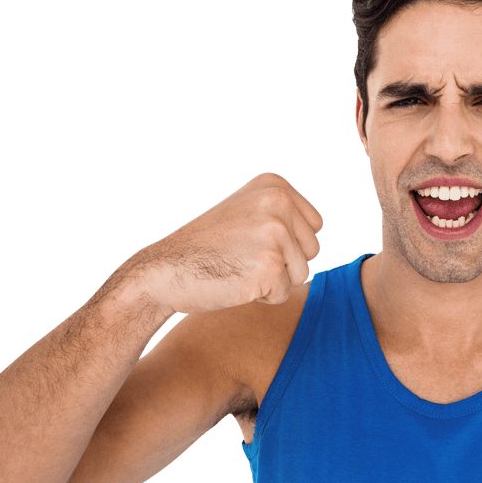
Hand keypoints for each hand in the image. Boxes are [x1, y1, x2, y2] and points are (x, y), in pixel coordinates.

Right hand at [130, 172, 323, 314]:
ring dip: (274, 281)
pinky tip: (236, 282)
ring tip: (239, 267)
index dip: (287, 244)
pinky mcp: (270, 266)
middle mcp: (278, 202)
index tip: (250, 239)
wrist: (164, 270)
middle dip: (284, 263)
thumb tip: (318, 225)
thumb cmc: (208, 248)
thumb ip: (283, 213)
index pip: (314, 226)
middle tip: (242, 256)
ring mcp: (275, 233)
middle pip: (313, 250)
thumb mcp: (247, 211)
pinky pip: (284, 294)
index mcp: (275, 185)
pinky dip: (262, 297)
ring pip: (302, 274)